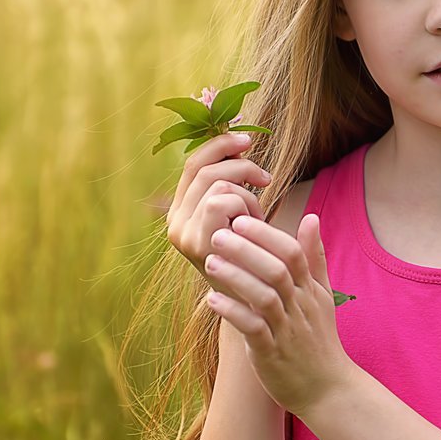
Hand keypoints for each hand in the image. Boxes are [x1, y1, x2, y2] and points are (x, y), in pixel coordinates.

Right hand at [164, 132, 272, 278]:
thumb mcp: (241, 214)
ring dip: (247, 196)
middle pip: (204, 168)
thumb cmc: (254, 254)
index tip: (248, 138)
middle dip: (240, 166)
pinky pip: (222, 201)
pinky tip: (254, 228)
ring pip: (217, 184)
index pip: (193, 163)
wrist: (256, 301)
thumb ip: (233, 181)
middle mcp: (175, 221)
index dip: (220, 144)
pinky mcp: (196, 244)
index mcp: (181, 210)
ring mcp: (182, 233)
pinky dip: (245, 208)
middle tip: (265, 179)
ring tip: (256, 219)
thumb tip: (239, 138)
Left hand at [203, 212, 355, 416]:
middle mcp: (300, 306)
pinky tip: (212, 300)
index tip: (241, 218)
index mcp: (309, 290)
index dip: (266, 234)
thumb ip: (315, 257)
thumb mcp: (322, 295)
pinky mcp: (272, 353)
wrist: (328, 390)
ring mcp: (287, 330)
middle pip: (277, 270)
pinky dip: (233, 313)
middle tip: (218, 233)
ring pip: (264, 297)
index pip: (292, 253)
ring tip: (210, 261)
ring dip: (236, 277)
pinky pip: (253, 329)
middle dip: (247, 249)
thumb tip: (311, 218)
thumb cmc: (319, 340)